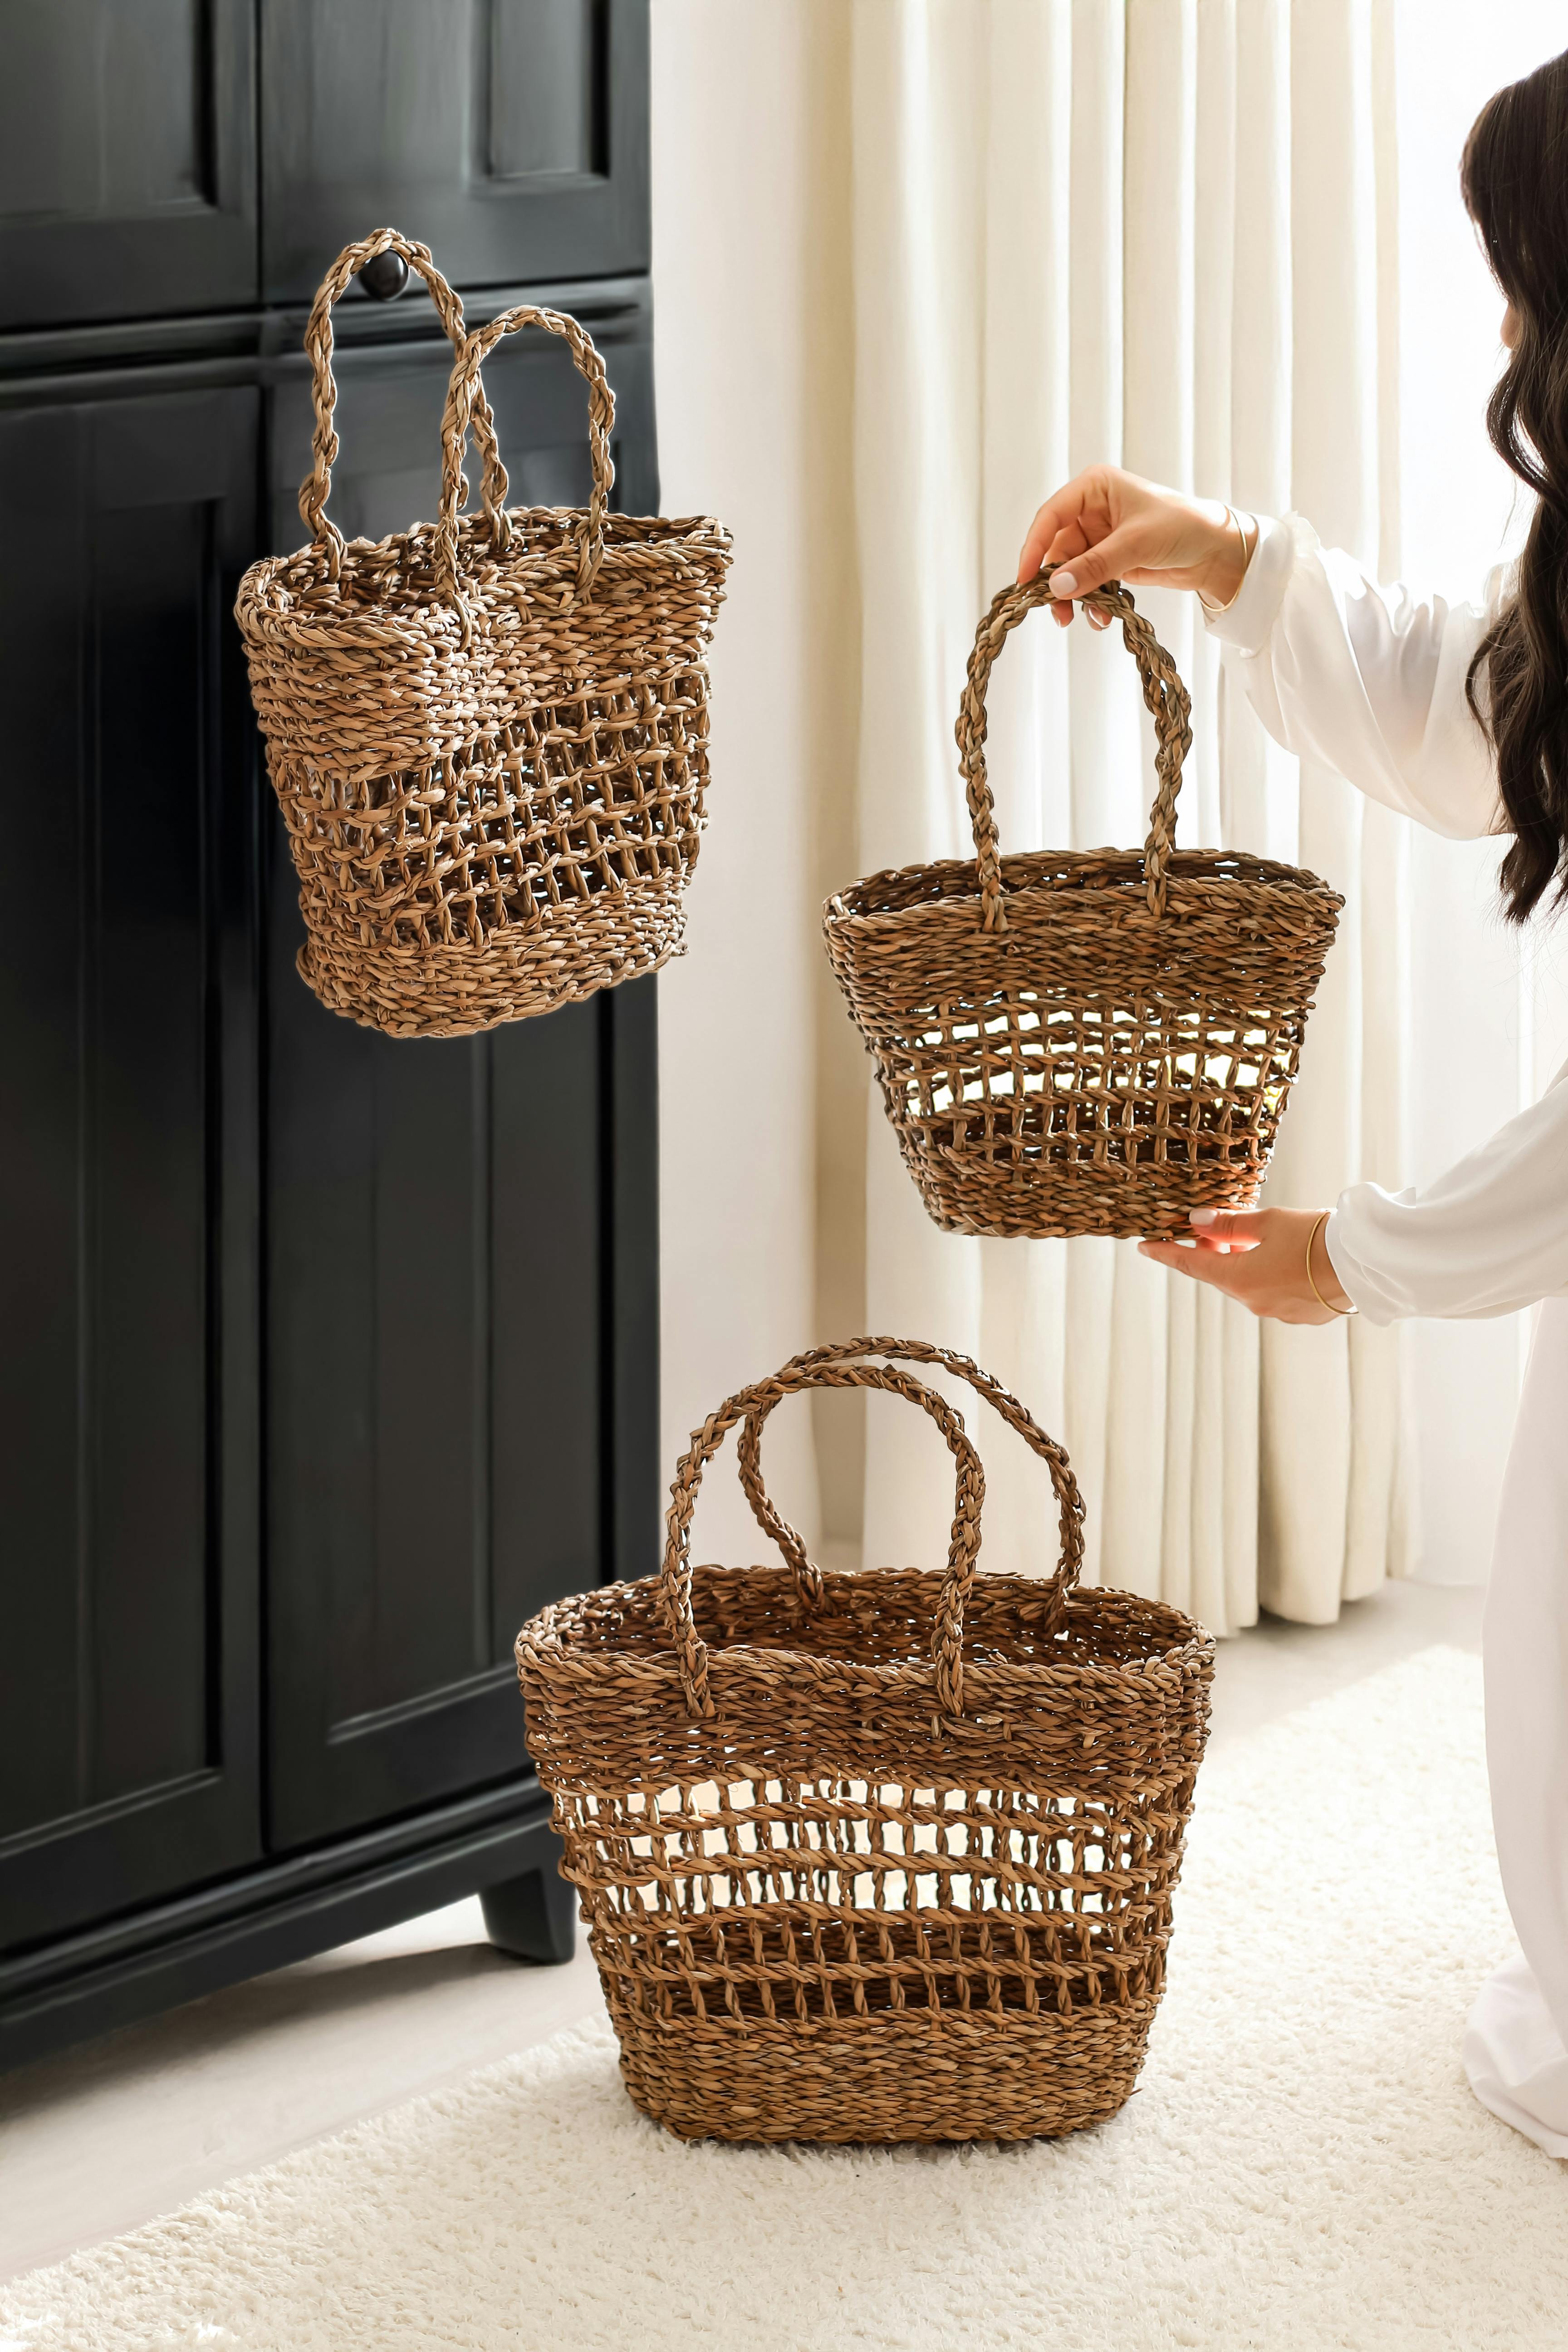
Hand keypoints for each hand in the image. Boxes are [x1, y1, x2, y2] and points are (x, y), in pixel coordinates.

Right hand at [1016, 465, 1252, 628]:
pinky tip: (1101, 617)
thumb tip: (1055, 588)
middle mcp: (1092, 509)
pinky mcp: (1111, 560)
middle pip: (1057, 548)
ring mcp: (1100, 537)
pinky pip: (1088, 582)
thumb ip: (1094, 566)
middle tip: (1056, 612)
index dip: (1034, 547)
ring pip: (1071, 570)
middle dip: (1056, 582)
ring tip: (1078, 620)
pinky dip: (1090, 601)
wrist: (1217, 551)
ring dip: (1074, 596)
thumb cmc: (1182, 527)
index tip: (1025, 580)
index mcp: (1094, 488)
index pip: (1051, 516)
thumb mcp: (1135, 544)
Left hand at [1137, 1207, 1351, 1324]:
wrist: (1365, 1264)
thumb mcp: (1268, 1222)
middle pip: (1221, 1274)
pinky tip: (1289, 1258)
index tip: (1144, 1246)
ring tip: (1256, 1238)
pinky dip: (1272, 1275)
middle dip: (1213, 1252)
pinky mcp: (1303, 1315)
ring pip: (1249, 1284)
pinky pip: (1276, 1293)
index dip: (1166, 1253)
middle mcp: (1254, 1302)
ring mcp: (1279, 1312)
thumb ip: (1229, 1224)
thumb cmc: (1315, 1237)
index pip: (1190, 1265)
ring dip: (1245, 1263)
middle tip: (1211, 1227)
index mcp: (1239, 1279)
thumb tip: (1197, 1221)